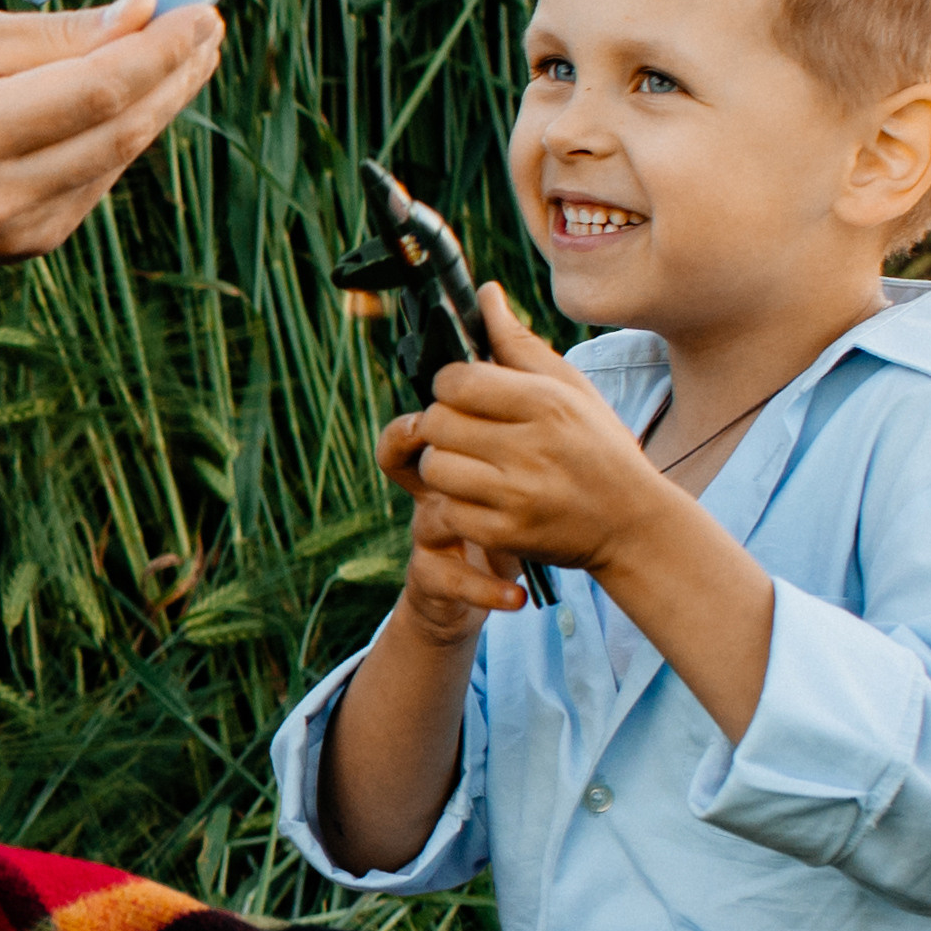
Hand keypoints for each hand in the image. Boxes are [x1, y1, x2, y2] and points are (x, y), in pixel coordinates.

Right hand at [0, 0, 220, 278]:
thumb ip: (48, 37)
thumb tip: (138, 15)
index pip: (98, 91)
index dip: (160, 50)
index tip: (198, 9)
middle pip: (122, 131)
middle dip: (176, 73)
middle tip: (209, 24)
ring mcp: (15, 234)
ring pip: (116, 159)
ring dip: (158, 103)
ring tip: (184, 50)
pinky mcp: (25, 249)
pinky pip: (93, 183)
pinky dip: (118, 138)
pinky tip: (129, 99)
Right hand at [378, 399, 531, 643]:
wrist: (504, 573)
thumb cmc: (512, 501)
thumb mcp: (509, 451)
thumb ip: (503, 394)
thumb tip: (497, 333)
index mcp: (448, 458)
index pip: (411, 432)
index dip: (423, 423)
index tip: (460, 414)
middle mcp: (430, 493)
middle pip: (415, 469)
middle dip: (446, 463)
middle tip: (492, 467)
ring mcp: (428, 537)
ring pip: (430, 520)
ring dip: (470, 523)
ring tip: (514, 527)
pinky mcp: (434, 578)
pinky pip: (449, 581)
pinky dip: (486, 590)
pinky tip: (519, 597)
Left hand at [401, 283, 661, 582]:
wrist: (635, 524)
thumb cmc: (599, 446)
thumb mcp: (570, 388)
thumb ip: (520, 343)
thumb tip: (485, 294)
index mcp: (546, 403)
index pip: (456, 380)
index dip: (450, 383)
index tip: (464, 392)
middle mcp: (530, 448)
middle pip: (436, 422)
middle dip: (442, 422)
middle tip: (466, 429)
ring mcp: (517, 495)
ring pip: (435, 467)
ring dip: (445, 464)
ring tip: (473, 463)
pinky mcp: (507, 534)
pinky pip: (448, 511)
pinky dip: (458, 505)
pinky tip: (485, 497)